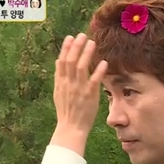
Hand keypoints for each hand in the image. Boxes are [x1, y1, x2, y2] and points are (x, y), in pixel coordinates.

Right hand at [50, 33, 107, 156]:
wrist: (70, 128)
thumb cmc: (66, 111)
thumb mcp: (58, 92)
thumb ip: (60, 76)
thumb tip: (59, 61)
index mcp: (60, 82)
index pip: (62, 61)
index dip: (66, 48)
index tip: (70, 37)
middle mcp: (68, 83)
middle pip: (71, 61)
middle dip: (76, 46)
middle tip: (82, 35)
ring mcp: (79, 89)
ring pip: (81, 67)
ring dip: (87, 54)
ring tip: (92, 43)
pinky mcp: (89, 96)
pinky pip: (94, 81)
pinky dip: (99, 71)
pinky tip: (104, 62)